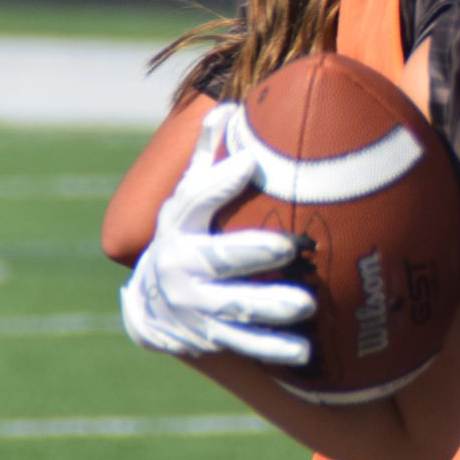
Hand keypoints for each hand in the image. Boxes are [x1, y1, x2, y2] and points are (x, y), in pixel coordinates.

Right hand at [120, 103, 315, 365]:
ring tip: (307, 304)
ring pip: (234, 307)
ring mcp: (195, 306)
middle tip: (291, 246)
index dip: (219, 182)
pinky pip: (244, 344)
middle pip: (218, 260)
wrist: (152, 307)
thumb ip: (208, 158)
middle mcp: (180, 266)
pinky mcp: (210, 339)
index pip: (195, 199)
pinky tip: (305, 351)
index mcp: (177, 225)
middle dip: (253, 253)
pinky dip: (273, 349)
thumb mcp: (187, 198)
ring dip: (270, 307)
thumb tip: (229, 108)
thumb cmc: (186, 236)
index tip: (250, 162)